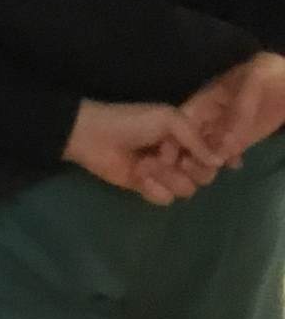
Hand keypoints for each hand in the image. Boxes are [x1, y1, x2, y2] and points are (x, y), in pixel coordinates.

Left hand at [63, 100, 221, 205]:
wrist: (93, 136)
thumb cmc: (132, 121)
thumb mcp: (169, 119)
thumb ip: (196, 140)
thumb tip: (220, 163)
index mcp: (189, 137)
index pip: (216, 154)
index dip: (220, 159)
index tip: (225, 161)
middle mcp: (181, 157)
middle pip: (206, 176)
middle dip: (193, 169)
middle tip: (177, 160)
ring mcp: (164, 175)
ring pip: (186, 189)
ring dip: (167, 176)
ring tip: (147, 163)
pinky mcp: (147, 188)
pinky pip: (165, 198)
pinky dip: (153, 188)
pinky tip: (138, 175)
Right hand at [182, 52, 284, 166]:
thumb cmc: (273, 75)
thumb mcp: (255, 80)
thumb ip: (240, 108)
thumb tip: (224, 143)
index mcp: (208, 97)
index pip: (183, 118)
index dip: (175, 134)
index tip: (170, 155)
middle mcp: (212, 114)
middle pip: (192, 136)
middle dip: (189, 152)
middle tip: (192, 169)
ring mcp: (228, 128)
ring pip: (208, 147)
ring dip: (207, 160)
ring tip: (212, 172)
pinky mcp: (243, 137)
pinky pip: (229, 152)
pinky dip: (228, 160)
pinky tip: (235, 165)